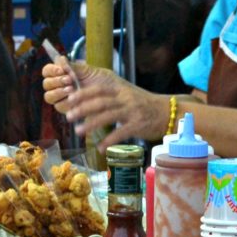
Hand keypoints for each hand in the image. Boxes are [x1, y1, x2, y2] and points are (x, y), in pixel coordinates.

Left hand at [42, 57, 169, 150]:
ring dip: (90, 124)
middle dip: (82, 109)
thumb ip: (110, 97)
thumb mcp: (127, 95)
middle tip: (68, 117)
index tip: (70, 99)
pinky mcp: (138, 125)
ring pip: (108, 116)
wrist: (168, 112)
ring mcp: (132, 112)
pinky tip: (99, 147)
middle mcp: (125, 99)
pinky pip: (121, 133)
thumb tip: (87, 101)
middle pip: (100, 102)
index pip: (99, 89)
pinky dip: (108, 141)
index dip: (83, 93)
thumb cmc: (143, 105)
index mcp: (121, 90)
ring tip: (78, 131)